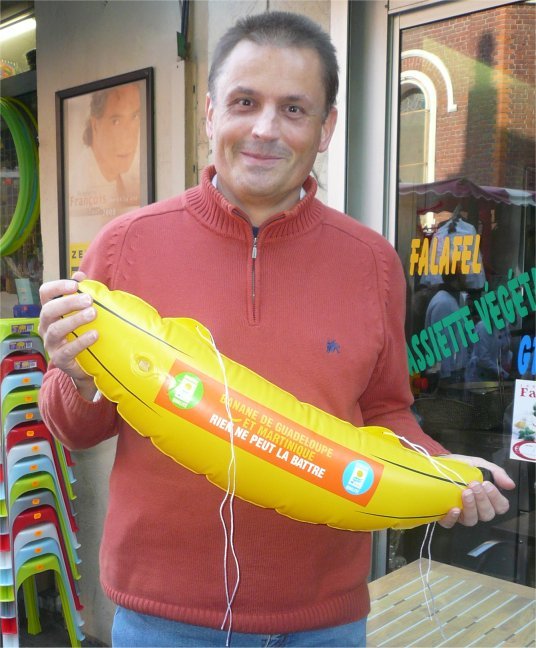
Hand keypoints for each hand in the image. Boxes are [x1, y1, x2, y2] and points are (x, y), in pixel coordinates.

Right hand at [38, 271, 97, 399]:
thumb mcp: (83, 312)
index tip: (75, 285)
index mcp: (51, 311)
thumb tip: (80, 274)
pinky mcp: (60, 360)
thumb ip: (82, 293)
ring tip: (93, 314)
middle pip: (49, 310)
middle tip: (89, 300)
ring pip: (56, 329)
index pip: (45, 294)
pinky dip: (81, 342)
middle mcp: (46, 326)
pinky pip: (66, 351)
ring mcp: (51, 344)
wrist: (86, 364)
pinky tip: (94, 335)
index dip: (57, 287)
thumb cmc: (82, 332)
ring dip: (75, 320)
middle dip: (68, 303)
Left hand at [439, 455, 514, 528]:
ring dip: (470, 507)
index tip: (487, 484)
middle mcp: (477, 509)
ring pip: (471, 520)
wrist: (439, 464)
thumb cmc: (462, 466)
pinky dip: (452, 518)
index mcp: (488, 498)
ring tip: (465, 492)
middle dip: (482, 500)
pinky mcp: (446, 516)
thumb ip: (496, 473)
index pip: (500, 507)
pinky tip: (454, 508)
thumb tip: (511, 485)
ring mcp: (462, 514)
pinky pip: (450, 524)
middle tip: (474, 484)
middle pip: (487, 515)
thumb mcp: (479, 464)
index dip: (496, 498)